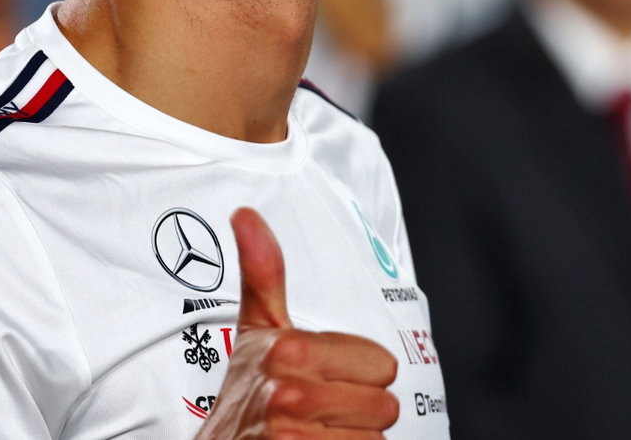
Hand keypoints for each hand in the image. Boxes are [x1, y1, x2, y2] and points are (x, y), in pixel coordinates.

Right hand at [195, 208, 400, 438]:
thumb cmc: (244, 395)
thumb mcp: (256, 330)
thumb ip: (263, 271)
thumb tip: (246, 214)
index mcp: (288, 350)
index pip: (384, 366)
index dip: (357, 376)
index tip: (320, 379)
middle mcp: (289, 393)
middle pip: (386, 405)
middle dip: (357, 413)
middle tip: (317, 413)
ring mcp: (293, 437)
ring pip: (377, 438)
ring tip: (313, 435)